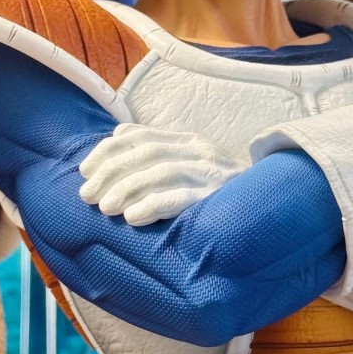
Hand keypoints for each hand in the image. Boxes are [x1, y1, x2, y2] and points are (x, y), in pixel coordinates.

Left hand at [78, 123, 245, 225]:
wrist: (267, 205)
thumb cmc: (217, 189)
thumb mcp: (188, 162)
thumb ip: (156, 148)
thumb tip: (117, 135)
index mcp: (188, 141)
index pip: (140, 136)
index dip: (107, 150)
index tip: (85, 169)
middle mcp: (198, 152)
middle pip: (146, 154)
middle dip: (110, 172)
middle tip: (87, 194)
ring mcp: (210, 174)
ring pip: (160, 173)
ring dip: (126, 189)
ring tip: (104, 207)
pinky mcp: (217, 198)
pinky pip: (181, 198)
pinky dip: (153, 205)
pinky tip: (131, 217)